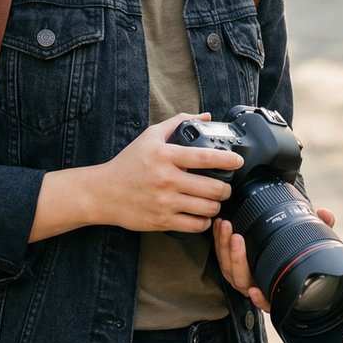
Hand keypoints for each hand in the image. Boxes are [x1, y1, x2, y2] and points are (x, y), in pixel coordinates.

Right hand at [99, 113, 244, 233]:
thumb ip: (178, 123)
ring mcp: (165, 202)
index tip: (237, 160)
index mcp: (165, 155)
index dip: (227, 160)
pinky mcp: (162, 221)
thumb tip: (205, 117)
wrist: (104, 192)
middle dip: (225, 189)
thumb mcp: (150, 136)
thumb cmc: (129, 163)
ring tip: (214, 201)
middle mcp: (167, 179)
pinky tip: (201, 215)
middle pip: (212, 188)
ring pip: (207, 209)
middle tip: (225, 186)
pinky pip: (196, 226)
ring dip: (216, 205)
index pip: (204, 157)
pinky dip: (204, 221)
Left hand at [214, 207, 336, 312]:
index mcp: (275, 287)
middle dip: (237, 259)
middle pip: (241, 280)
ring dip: (224, 247)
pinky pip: (220, 255)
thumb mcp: (309, 240)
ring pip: (227, 268)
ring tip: (226, 225)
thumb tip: (325, 214)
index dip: (260, 300)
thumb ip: (320, 228)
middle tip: (237, 237)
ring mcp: (241, 276)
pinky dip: (218, 241)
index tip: (255, 290)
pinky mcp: (229, 263)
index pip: (268, 301)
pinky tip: (219, 226)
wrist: (278, 245)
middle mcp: (256, 285)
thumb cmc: (294, 249)